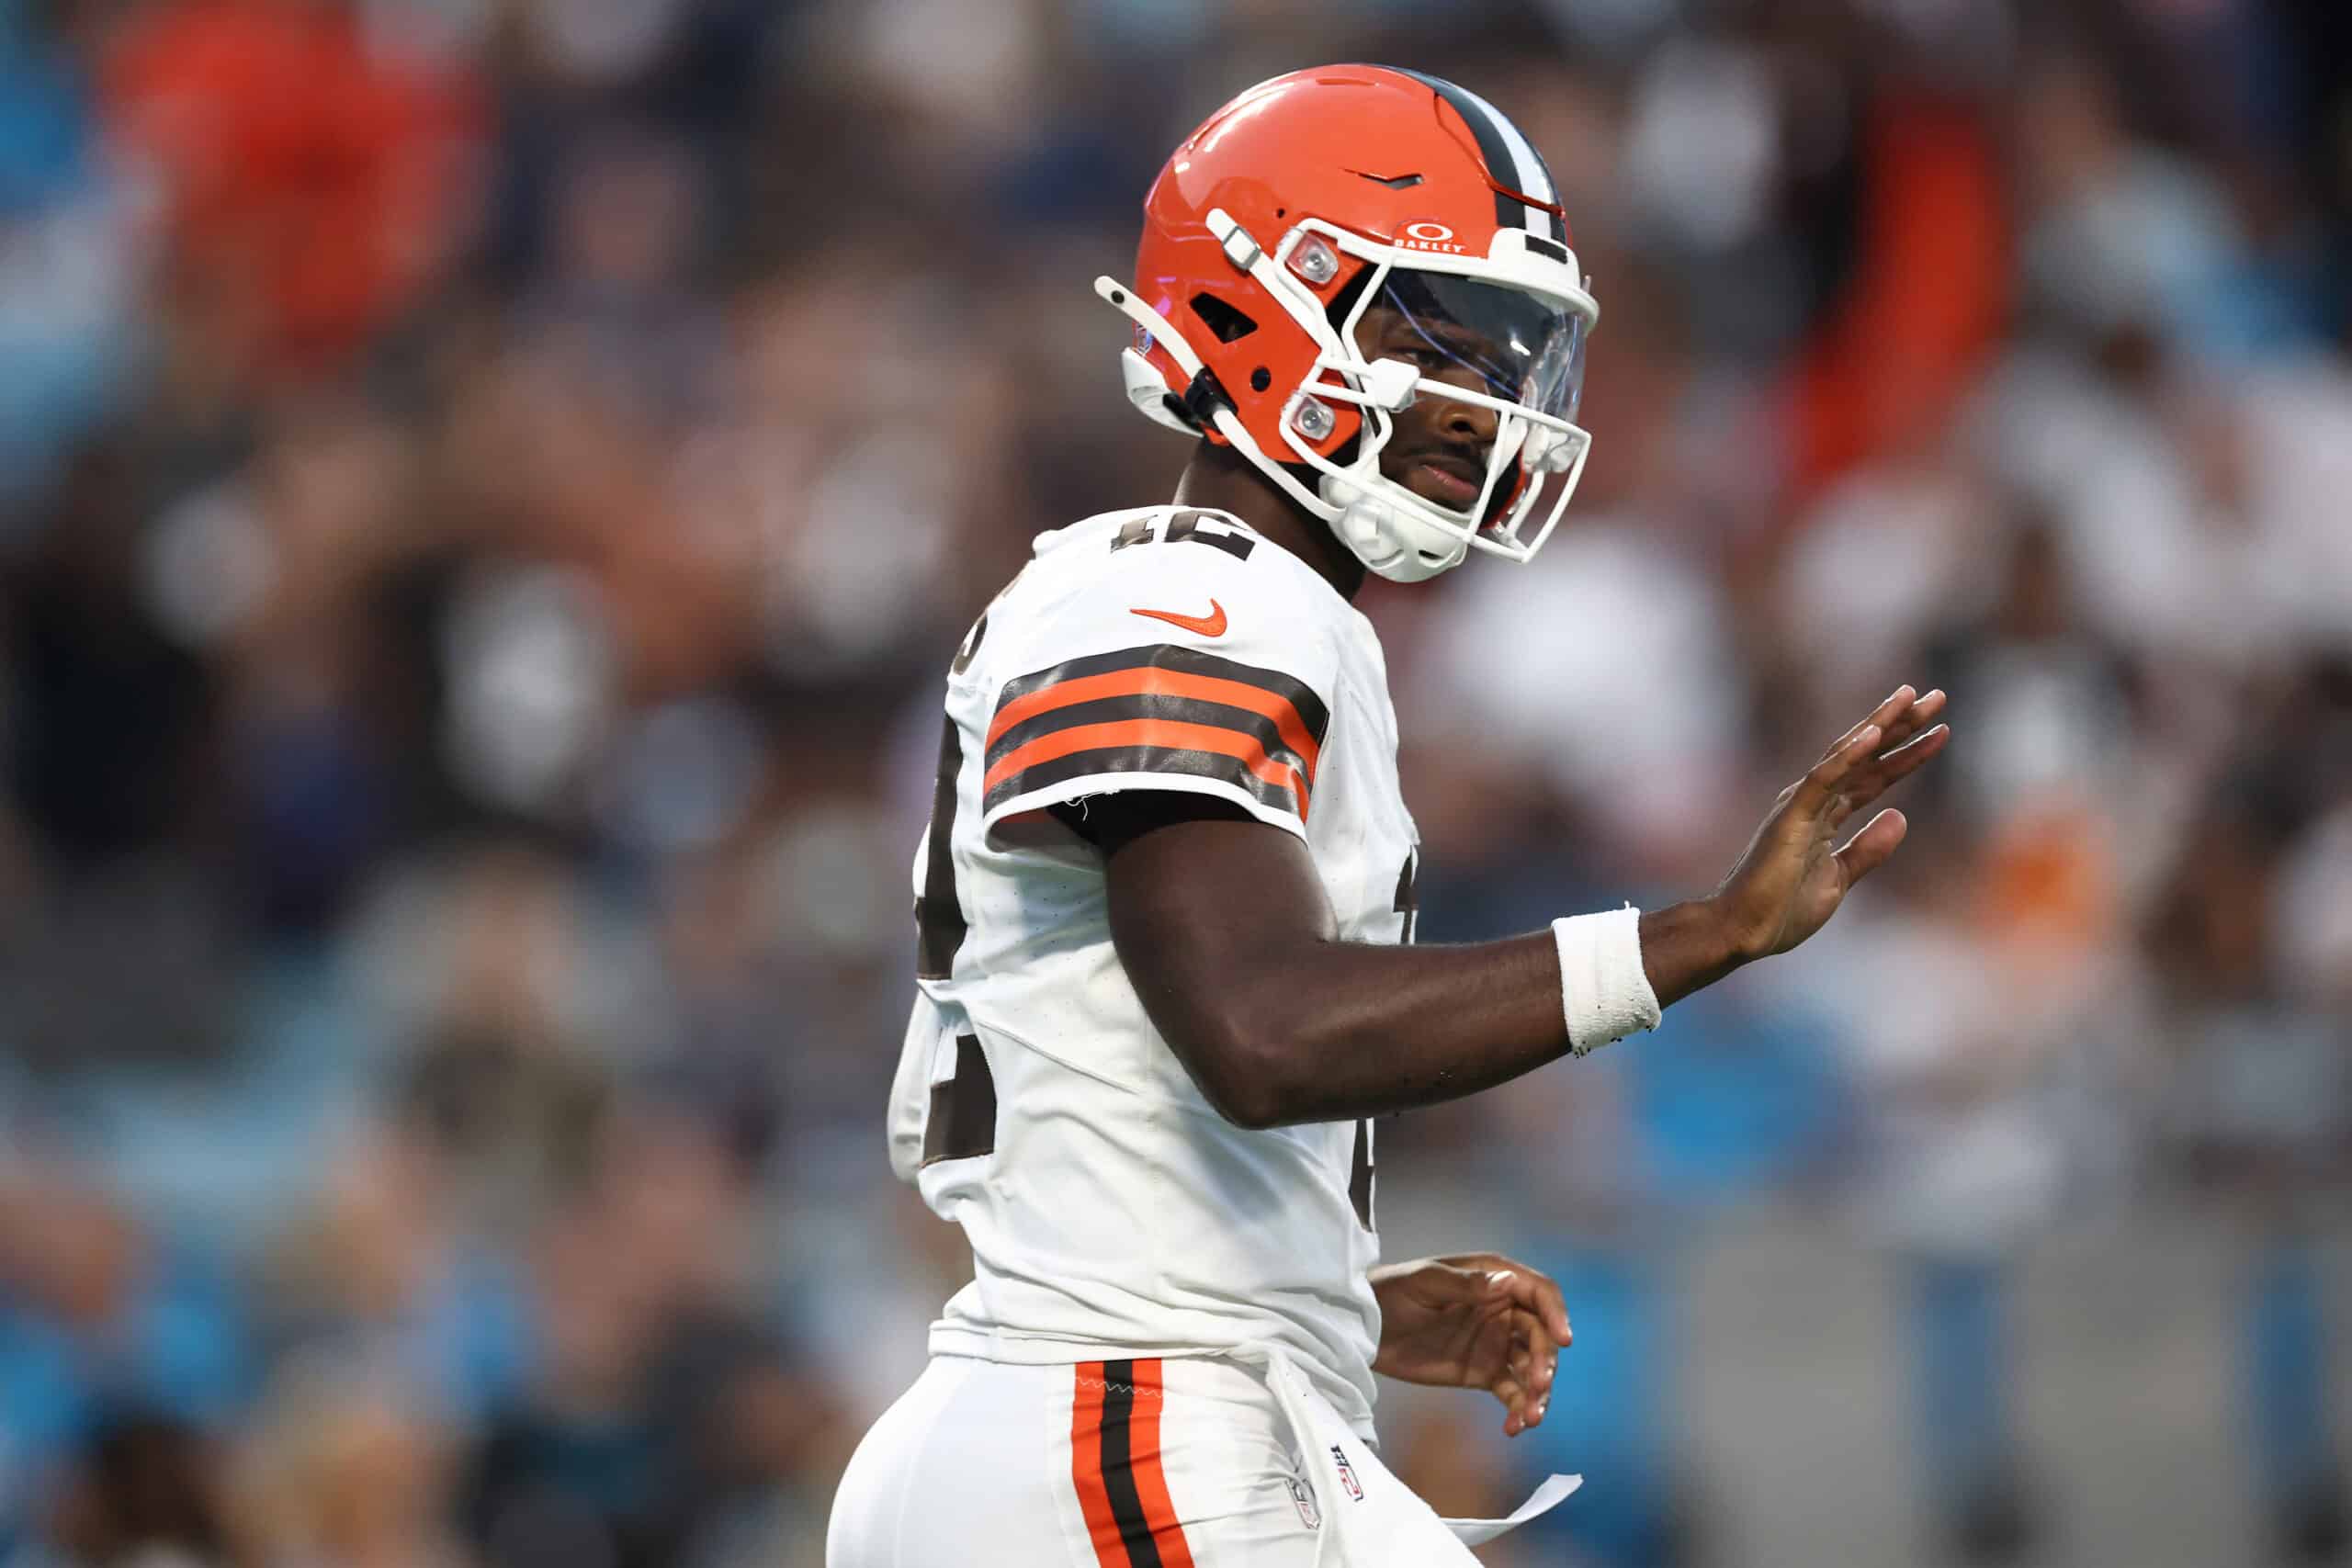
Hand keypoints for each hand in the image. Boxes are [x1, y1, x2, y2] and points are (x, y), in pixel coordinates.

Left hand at [1369, 1253, 1569, 1436]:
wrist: (1362, 1328)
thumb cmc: (1391, 1292)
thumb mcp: (1425, 1282)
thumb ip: (1467, 1283)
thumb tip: (1509, 1282)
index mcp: (1494, 1278)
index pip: (1539, 1294)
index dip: (1556, 1314)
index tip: (1564, 1340)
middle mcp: (1503, 1309)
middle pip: (1541, 1335)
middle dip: (1545, 1361)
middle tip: (1538, 1387)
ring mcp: (1496, 1343)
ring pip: (1532, 1367)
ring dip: (1538, 1392)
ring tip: (1530, 1417)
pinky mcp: (1483, 1373)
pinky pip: (1512, 1392)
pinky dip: (1519, 1410)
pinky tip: (1514, 1428)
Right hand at [1712, 684, 1950, 962]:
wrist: (1742, 931)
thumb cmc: (1781, 909)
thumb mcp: (1839, 878)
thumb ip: (1868, 848)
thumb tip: (1901, 817)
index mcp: (1824, 815)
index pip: (1874, 777)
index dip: (1908, 754)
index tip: (1942, 732)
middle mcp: (1813, 800)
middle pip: (1866, 755)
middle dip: (1902, 725)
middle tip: (1938, 696)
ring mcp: (1801, 805)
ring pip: (1847, 755)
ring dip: (1881, 725)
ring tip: (1912, 697)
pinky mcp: (1790, 817)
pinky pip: (1823, 780)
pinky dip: (1848, 756)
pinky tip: (1874, 734)